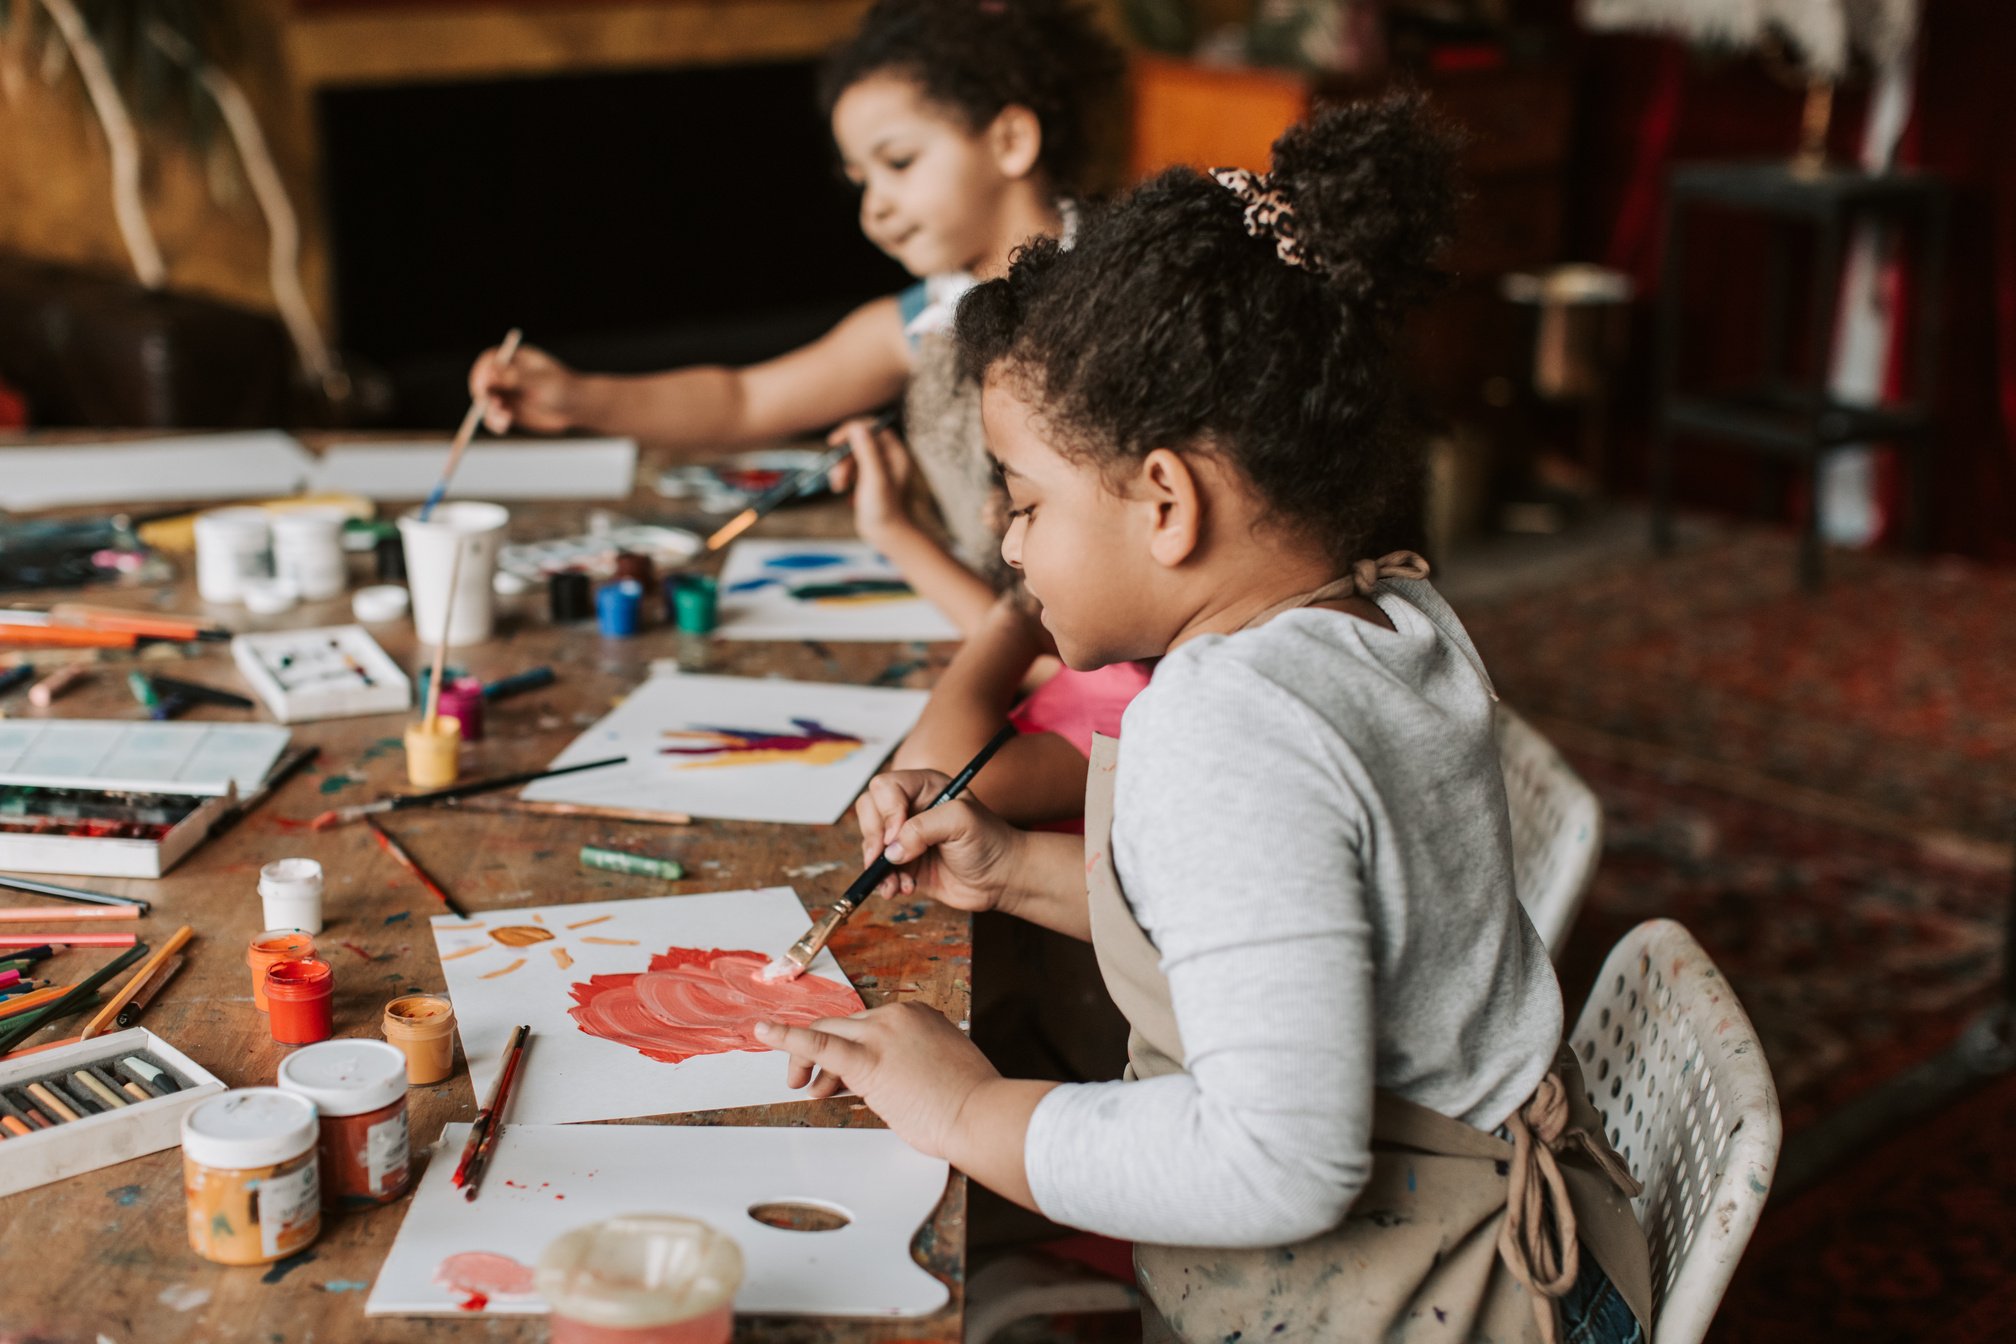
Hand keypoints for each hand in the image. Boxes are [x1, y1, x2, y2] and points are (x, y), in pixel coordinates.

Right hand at [470, 342, 577, 433]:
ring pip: (487, 402)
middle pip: (483, 382)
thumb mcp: (540, 382)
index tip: (483, 387)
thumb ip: (515, 377)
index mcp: (515, 359)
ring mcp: (507, 393)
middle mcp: (507, 375)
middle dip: (484, 395)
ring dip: (490, 412)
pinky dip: (495, 423)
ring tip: (506, 419)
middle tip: (493, 406)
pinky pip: (494, 417)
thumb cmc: (563, 389)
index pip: (489, 360)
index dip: (482, 373)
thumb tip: (491, 371)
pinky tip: (504, 426)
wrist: (577, 407)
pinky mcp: (509, 410)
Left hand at [756, 1002, 997, 1159]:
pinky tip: (764, 1032)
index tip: (841, 1075)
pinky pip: (818, 1043)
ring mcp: (880, 1035)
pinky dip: (787, 1037)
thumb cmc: (969, 1102)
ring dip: (808, 1060)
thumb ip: (914, 1062)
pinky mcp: (867, 1060)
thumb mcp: (943, 1068)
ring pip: (828, 1035)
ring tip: (806, 1088)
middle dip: (823, 1058)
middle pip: (844, 1028)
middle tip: (814, 1087)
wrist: (980, 1114)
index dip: (848, 1051)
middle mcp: (896, 1017)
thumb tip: (892, 1079)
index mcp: (917, 1015)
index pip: (867, 1026)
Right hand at [827, 416, 914, 542]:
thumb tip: (857, 427)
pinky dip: (844, 480)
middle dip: (844, 459)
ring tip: (839, 488)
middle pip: (859, 444)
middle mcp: (889, 460)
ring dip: (841, 471)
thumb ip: (867, 452)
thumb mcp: (875, 479)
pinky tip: (847, 497)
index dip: (853, 430)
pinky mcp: (869, 483)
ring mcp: (879, 471)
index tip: (835, 442)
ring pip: (852, 459)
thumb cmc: (886, 509)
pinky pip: (851, 473)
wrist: (888, 536)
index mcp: (895, 454)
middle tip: (837, 477)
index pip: (873, 429)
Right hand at [853, 769, 1024, 913]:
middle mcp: (911, 808)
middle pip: (869, 811)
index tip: (898, 834)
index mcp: (925, 787)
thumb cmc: (990, 842)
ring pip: (870, 843)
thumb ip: (923, 828)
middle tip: (888, 857)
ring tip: (899, 881)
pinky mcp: (905, 863)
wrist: (1001, 878)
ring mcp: (905, 836)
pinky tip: (903, 888)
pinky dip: (885, 882)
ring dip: (879, 866)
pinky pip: (879, 870)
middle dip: (874, 837)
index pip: (885, 787)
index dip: (887, 810)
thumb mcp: (961, 822)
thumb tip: (890, 849)